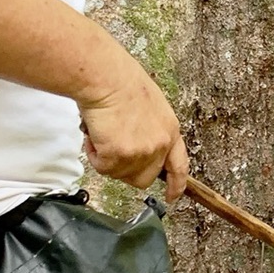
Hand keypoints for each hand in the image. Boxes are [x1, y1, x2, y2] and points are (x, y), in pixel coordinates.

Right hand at [78, 53, 187, 199]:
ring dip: (106, 158)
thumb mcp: (150, 106)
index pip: (179, 167)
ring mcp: (141, 153)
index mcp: (170, 130)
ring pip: (119, 174)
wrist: (105, 77)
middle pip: (144, 179)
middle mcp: (160, 145)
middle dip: (126, 171)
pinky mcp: (119, 156)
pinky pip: (102, 167)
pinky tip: (95, 133)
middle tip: (112, 151)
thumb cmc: (120, 80)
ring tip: (102, 132)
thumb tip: (137, 143)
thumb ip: (150, 130)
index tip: (171, 195)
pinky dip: (94, 154)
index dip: (175, 185)